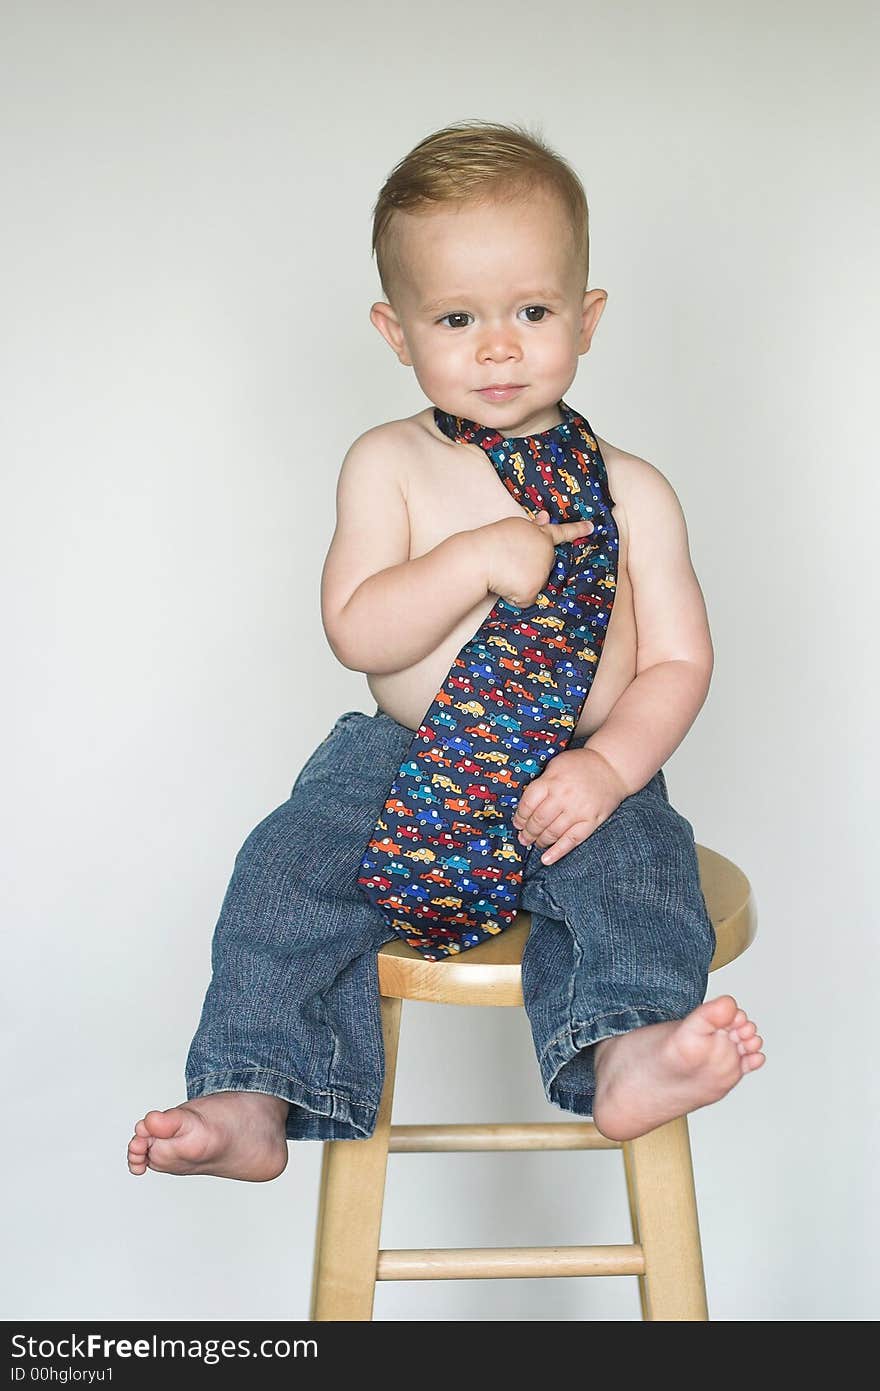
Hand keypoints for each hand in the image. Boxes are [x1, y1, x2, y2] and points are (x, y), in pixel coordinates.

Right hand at [479, 509, 593, 608]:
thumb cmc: (490, 543)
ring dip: (520, 582)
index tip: (592, 527)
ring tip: (503, 572)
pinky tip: (504, 585)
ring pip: (533, 584)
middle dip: (530, 567)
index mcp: (540, 535)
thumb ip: (532, 526)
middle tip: (509, 562)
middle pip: (544, 566)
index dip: (578, 530)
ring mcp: (542, 572)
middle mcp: (546, 552)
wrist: (478, 558)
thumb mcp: (514, 527)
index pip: (562, 532)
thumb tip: (546, 517)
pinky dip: (514, 597)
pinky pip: (524, 599)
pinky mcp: (534, 589)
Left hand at [511, 747, 629, 864]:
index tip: (517, 823)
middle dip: (528, 832)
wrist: (612, 767)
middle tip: (523, 838)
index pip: (528, 803)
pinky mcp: (591, 821)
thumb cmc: (582, 764)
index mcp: (552, 781)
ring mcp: (578, 810)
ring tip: (535, 844)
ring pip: (552, 832)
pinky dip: (558, 851)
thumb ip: (542, 782)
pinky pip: (572, 840)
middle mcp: (563, 797)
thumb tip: (526, 805)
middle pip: (538, 820)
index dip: (520, 816)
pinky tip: (547, 859)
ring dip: (540, 841)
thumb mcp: (557, 764)